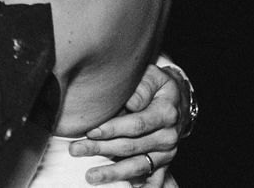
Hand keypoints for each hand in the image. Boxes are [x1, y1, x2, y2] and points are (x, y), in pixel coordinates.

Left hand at [69, 64, 181, 186]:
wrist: (177, 100)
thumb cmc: (157, 85)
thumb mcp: (153, 76)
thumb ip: (142, 86)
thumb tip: (131, 102)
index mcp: (165, 113)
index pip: (136, 124)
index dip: (113, 128)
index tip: (91, 131)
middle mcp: (168, 136)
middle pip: (131, 146)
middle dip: (101, 149)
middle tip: (76, 150)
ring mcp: (166, 152)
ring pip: (137, 166)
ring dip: (113, 173)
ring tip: (90, 176)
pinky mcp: (164, 163)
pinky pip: (151, 179)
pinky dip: (139, 187)